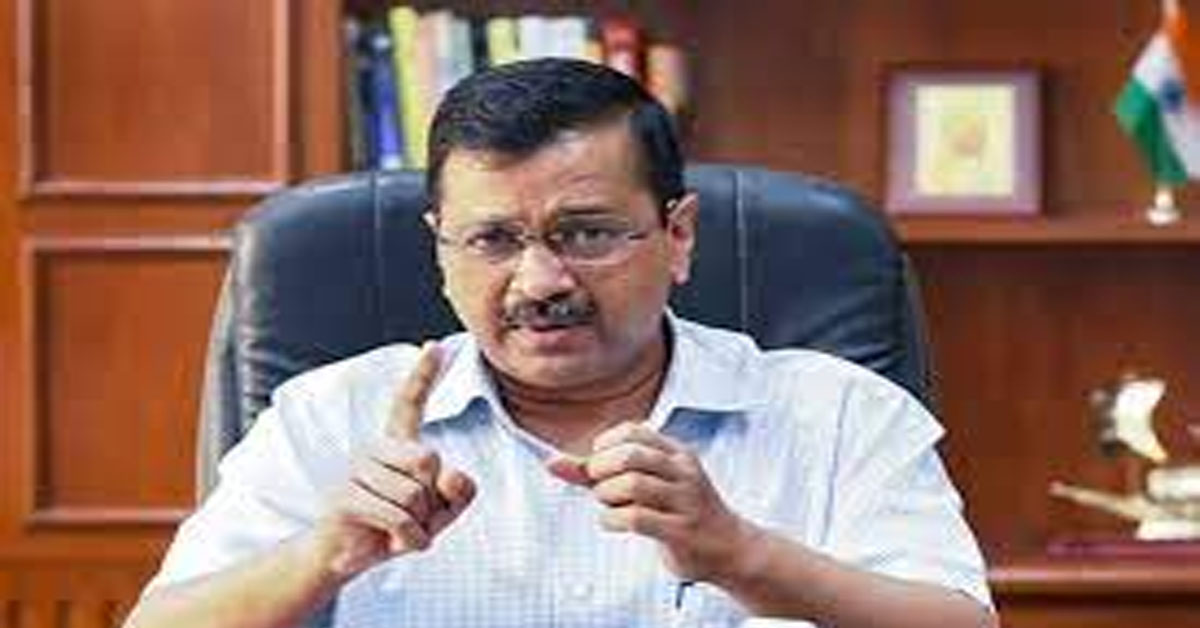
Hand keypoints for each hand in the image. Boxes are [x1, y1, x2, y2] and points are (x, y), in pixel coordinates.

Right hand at [311, 342, 476, 579]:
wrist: (350, 557)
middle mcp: (375, 448)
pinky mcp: (345, 496)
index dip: (423, 375)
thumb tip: (448, 473)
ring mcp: (357, 470)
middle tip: (414, 515)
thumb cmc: (398, 527)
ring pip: (414, 494)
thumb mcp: (442, 511)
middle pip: (429, 459)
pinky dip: (407, 538)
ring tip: (398, 527)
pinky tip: (392, 541)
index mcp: (399, 444)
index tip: (434, 345)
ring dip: (418, 524)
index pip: (410, 403)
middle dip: (433, 498)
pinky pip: (397, 517)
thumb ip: (460, 491)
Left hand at [546, 422, 757, 582]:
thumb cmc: (677, 512)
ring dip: (607, 496)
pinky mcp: (681, 531)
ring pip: (631, 484)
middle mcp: (684, 471)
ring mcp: (685, 501)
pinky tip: (615, 522)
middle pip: (630, 454)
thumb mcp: (643, 484)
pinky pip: (635, 518)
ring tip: (610, 505)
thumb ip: (598, 473)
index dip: (606, 446)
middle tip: (601, 487)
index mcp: (676, 453)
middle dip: (602, 471)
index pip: (633, 431)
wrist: (729, 548)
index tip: (602, 466)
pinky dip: (612, 520)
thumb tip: (551, 462)